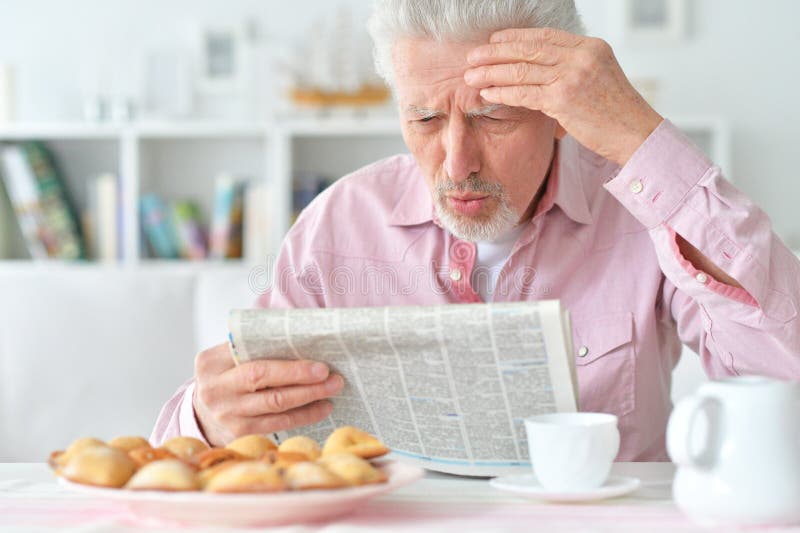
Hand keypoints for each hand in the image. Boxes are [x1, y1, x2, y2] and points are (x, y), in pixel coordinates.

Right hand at [192, 342, 343, 446]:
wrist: (203, 413)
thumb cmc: (228, 377)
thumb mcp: (229, 358)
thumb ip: (255, 347)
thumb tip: (304, 341)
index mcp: (212, 362)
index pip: (254, 358)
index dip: (289, 365)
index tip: (319, 364)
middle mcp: (215, 389)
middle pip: (264, 381)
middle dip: (302, 378)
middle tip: (332, 377)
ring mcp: (226, 414)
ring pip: (275, 405)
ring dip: (309, 398)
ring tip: (332, 390)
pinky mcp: (238, 435)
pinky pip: (278, 425)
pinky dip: (303, 416)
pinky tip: (321, 409)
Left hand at [464, 28, 662, 165]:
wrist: (636, 134)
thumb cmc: (617, 114)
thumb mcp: (600, 78)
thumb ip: (574, 68)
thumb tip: (544, 69)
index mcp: (591, 47)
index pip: (546, 36)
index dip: (516, 37)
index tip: (495, 40)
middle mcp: (581, 56)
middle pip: (529, 49)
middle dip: (496, 52)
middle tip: (472, 56)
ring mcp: (572, 76)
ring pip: (522, 70)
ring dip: (492, 73)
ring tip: (471, 76)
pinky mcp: (563, 99)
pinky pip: (524, 93)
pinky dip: (502, 93)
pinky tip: (487, 94)